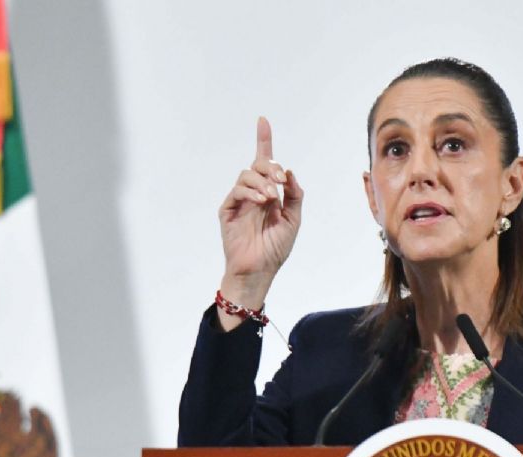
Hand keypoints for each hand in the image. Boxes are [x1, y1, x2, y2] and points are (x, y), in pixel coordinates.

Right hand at [217, 117, 302, 322]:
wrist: (259, 270)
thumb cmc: (276, 248)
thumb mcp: (294, 220)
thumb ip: (295, 196)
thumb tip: (290, 173)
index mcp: (270, 194)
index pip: (266, 164)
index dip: (264, 141)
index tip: (263, 121)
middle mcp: (254, 193)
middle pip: (258, 165)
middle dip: (271, 167)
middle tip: (281, 180)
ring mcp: (240, 201)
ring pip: (246, 174)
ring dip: (262, 181)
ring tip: (271, 197)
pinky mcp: (228, 210)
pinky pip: (237, 190)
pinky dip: (251, 191)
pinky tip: (261, 201)